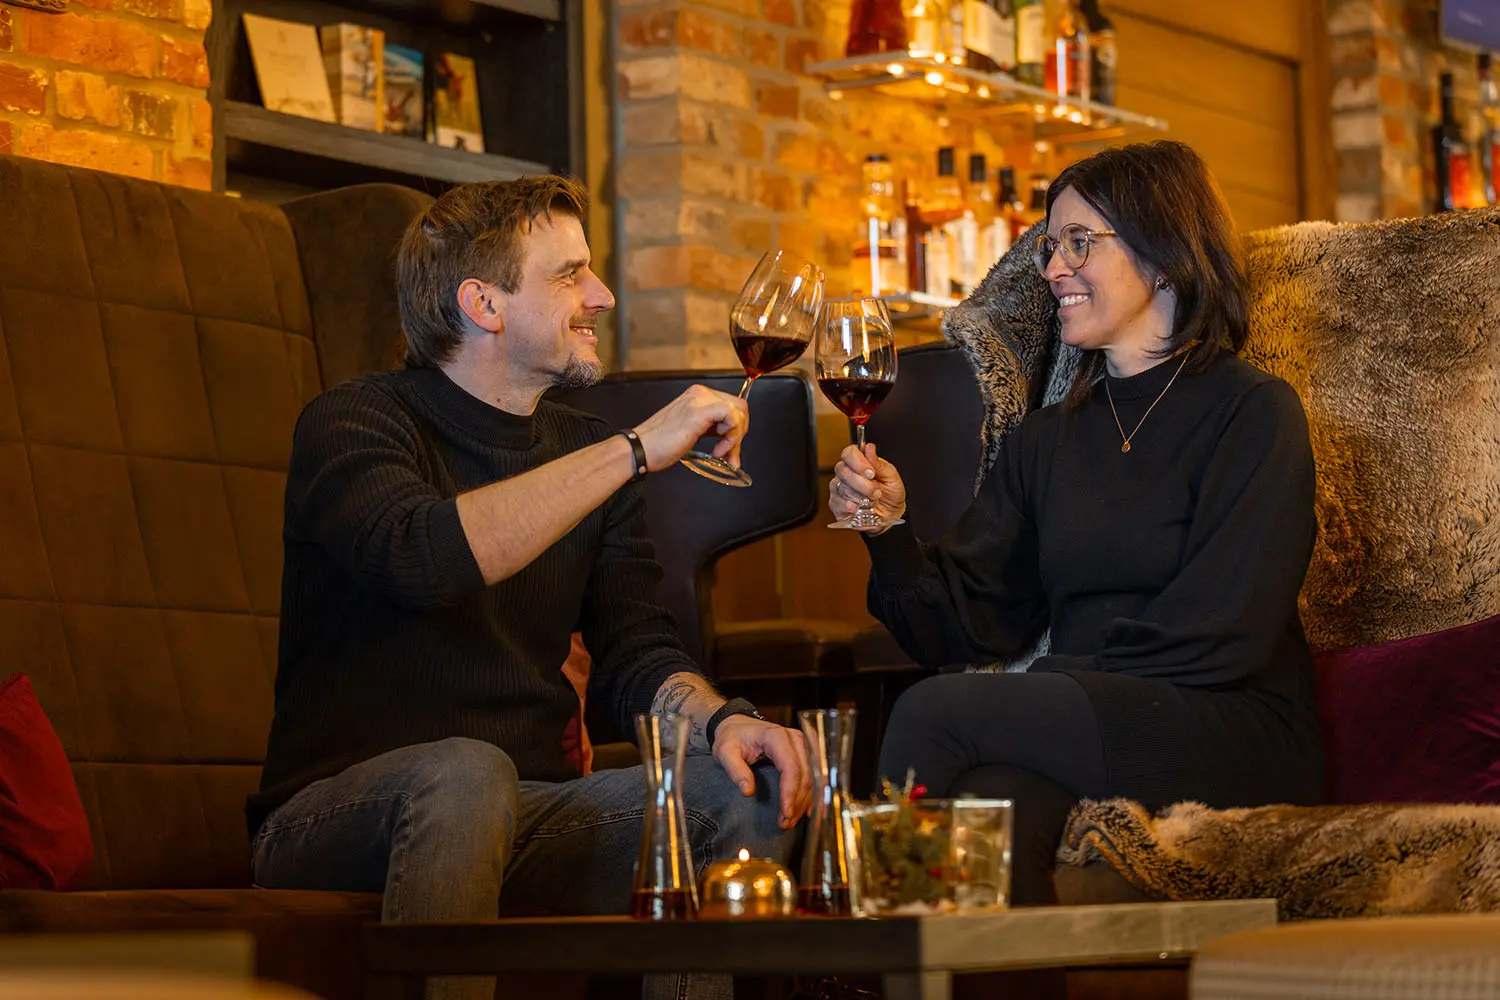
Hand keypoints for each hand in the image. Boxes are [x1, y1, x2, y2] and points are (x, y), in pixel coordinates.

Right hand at [632, 385, 749, 471]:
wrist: (639, 450)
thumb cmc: (659, 446)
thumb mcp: (692, 433)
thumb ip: (712, 430)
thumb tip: (733, 442)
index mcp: (698, 397)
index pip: (732, 406)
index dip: (737, 429)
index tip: (730, 449)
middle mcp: (699, 394)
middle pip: (739, 407)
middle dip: (740, 434)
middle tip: (730, 454)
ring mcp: (699, 401)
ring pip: (738, 411)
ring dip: (736, 437)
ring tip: (721, 453)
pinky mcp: (699, 412)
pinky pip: (732, 416)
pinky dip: (731, 436)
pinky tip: (718, 449)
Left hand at [711, 716, 811, 828]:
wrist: (736, 725)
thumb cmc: (731, 737)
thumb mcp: (725, 752)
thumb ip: (735, 770)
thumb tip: (748, 791)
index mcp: (776, 736)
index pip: (791, 768)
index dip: (790, 793)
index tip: (785, 814)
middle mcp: (794, 739)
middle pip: (805, 775)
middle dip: (797, 802)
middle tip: (785, 822)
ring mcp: (802, 745)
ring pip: (812, 777)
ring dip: (804, 802)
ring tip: (790, 820)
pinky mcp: (804, 752)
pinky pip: (813, 774)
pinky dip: (811, 794)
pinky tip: (807, 810)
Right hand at [828, 443, 906, 529]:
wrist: (891, 515)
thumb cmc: (891, 494)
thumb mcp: (891, 477)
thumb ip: (879, 463)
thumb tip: (869, 448)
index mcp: (859, 463)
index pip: (849, 453)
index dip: (858, 461)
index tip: (871, 472)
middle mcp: (846, 474)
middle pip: (843, 470)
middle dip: (862, 483)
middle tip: (876, 490)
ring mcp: (839, 489)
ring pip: (841, 487)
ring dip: (859, 495)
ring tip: (872, 501)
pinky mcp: (836, 504)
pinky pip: (837, 502)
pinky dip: (849, 505)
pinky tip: (858, 507)